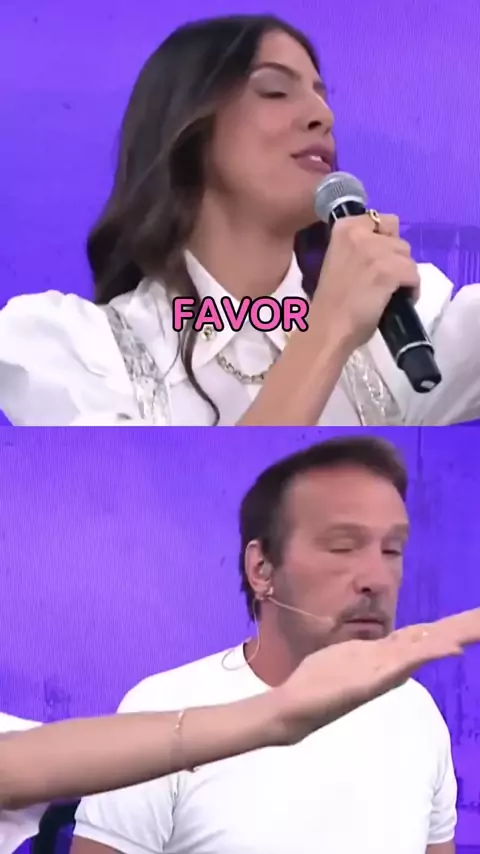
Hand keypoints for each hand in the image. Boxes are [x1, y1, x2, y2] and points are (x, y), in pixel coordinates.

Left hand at [273, 608, 479, 744]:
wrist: (294, 709)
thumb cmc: (319, 682)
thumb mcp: (351, 655)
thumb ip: (375, 648)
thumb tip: (397, 640)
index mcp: (387, 656)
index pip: (426, 635)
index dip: (454, 626)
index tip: (479, 617)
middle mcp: (392, 664)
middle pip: (433, 640)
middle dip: (464, 629)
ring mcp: (384, 672)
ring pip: (425, 649)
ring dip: (453, 638)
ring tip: (478, 630)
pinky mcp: (373, 681)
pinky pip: (405, 663)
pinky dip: (430, 653)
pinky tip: (451, 649)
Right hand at [310, 213, 420, 350]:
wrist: (328, 329)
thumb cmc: (332, 303)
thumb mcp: (340, 261)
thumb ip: (359, 248)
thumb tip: (386, 250)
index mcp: (344, 228)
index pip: (382, 220)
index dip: (386, 241)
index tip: (379, 260)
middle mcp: (360, 233)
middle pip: (399, 240)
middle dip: (396, 260)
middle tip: (384, 280)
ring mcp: (375, 251)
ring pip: (409, 258)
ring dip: (404, 275)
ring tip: (391, 293)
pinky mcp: (389, 270)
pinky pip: (414, 275)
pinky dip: (412, 290)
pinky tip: (398, 301)